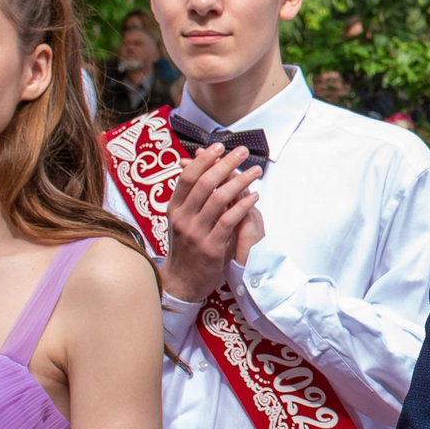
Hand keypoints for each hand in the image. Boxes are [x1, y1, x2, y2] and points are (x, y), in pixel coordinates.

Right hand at [157, 145, 262, 302]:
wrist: (182, 282)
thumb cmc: (187, 247)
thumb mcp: (183, 219)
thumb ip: (193, 196)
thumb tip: (200, 166)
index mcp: (174, 208)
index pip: (187, 176)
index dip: (204, 159)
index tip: (220, 146)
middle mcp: (182, 218)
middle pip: (205, 182)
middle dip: (226, 163)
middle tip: (243, 152)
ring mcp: (195, 232)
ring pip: (219, 198)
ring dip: (240, 181)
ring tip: (255, 171)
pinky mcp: (210, 246)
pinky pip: (229, 219)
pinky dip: (244, 205)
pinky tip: (254, 196)